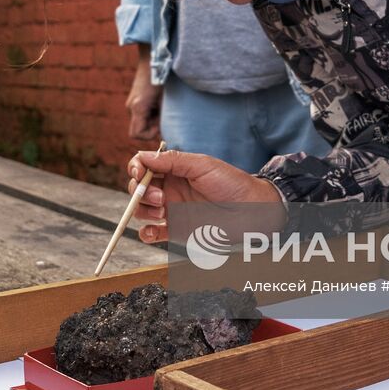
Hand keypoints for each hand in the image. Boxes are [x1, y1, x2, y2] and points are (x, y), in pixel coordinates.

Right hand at [125, 50, 161, 141]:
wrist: (152, 60)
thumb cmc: (162, 79)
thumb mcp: (165, 100)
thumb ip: (163, 118)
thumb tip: (166, 132)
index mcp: (138, 107)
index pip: (136, 134)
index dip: (149, 135)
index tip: (159, 125)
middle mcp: (131, 107)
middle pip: (138, 129)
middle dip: (151, 127)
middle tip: (163, 116)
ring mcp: (131, 103)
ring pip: (140, 122)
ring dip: (152, 120)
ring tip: (162, 107)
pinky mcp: (135, 100)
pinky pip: (141, 114)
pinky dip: (150, 114)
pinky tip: (158, 103)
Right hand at [126, 149, 286, 243]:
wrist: (251, 211)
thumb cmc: (232, 183)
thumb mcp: (202, 165)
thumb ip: (172, 161)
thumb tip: (144, 156)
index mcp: (174, 170)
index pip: (143, 166)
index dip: (136, 169)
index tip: (140, 174)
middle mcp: (169, 189)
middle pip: (138, 189)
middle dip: (141, 192)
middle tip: (159, 197)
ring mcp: (171, 210)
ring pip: (141, 210)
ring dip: (142, 211)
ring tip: (161, 212)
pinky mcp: (176, 230)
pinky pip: (152, 233)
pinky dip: (146, 233)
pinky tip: (152, 231)